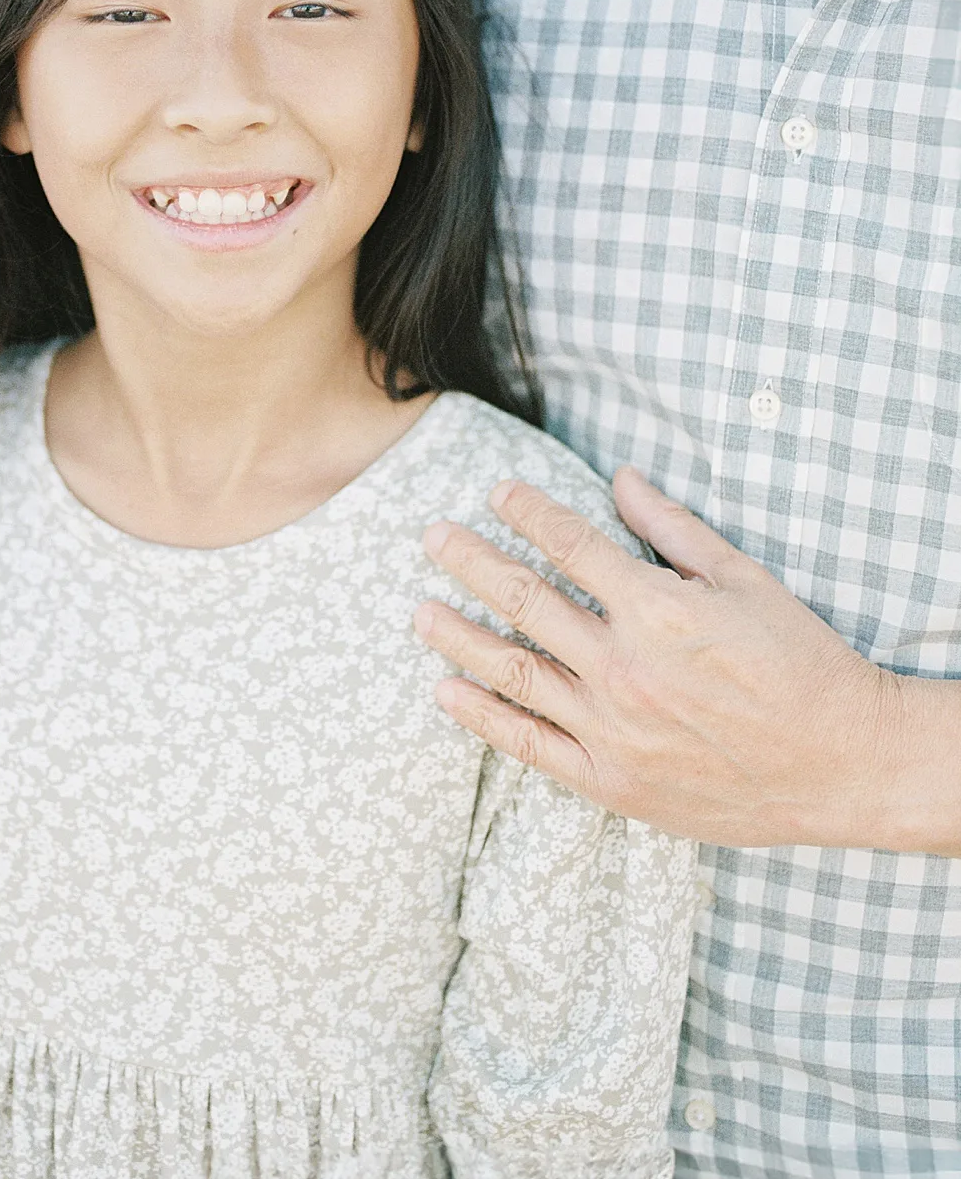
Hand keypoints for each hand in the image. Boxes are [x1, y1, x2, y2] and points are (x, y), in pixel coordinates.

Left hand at [414, 469, 960, 852]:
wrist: (843, 765)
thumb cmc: (801, 663)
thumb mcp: (744, 579)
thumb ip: (672, 528)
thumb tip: (620, 477)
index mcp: (656, 609)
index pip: (569, 545)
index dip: (527, 511)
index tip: (496, 491)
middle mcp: (624, 667)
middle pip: (524, 602)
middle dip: (471, 562)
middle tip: (432, 536)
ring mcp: (613, 729)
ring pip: (513, 672)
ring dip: (459, 636)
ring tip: (418, 611)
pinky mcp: (614, 783)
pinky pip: (530, 747)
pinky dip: (482, 718)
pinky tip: (446, 692)